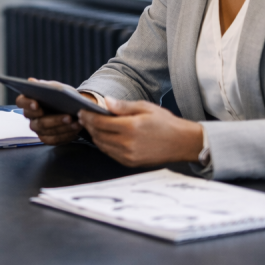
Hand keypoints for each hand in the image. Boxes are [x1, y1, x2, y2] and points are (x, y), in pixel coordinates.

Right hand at [15, 78, 97, 144]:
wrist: (73, 107)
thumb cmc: (62, 96)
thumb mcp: (56, 88)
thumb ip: (45, 86)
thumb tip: (31, 81)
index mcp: (28, 102)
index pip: (21, 102)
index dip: (27, 104)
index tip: (36, 104)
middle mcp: (31, 117)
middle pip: (37, 122)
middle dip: (53, 120)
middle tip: (68, 116)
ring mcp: (38, 129)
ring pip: (47, 131)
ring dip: (63, 127)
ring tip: (77, 122)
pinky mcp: (48, 138)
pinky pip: (55, 139)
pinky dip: (67, 134)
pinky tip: (76, 127)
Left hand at [77, 98, 203, 166]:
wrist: (182, 143)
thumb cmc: (165, 123)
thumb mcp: (145, 108)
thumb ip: (123, 106)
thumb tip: (105, 101)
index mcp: (131, 128)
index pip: (100, 123)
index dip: (88, 117)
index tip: (81, 111)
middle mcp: (128, 144)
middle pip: (98, 135)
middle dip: (88, 125)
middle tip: (83, 117)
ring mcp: (128, 156)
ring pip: (102, 145)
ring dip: (94, 135)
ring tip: (91, 126)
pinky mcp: (130, 163)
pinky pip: (110, 153)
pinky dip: (103, 144)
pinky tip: (103, 136)